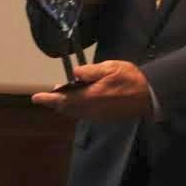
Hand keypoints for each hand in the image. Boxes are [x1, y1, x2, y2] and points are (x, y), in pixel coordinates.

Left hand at [31, 59, 152, 121]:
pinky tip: (79, 100)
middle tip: (48, 94)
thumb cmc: (130, 78)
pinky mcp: (104, 117)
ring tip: (61, 95)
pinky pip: (84, 114)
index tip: (35, 97)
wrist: (149, 96)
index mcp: (91, 97)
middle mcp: (92, 109)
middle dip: (56, 102)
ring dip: (66, 105)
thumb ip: (90, 71)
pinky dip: (76, 108)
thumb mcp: (110, 67)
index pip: (64, 99)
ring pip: (75, 113)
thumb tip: (75, 74)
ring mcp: (98, 115)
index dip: (48, 99)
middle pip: (67, 108)